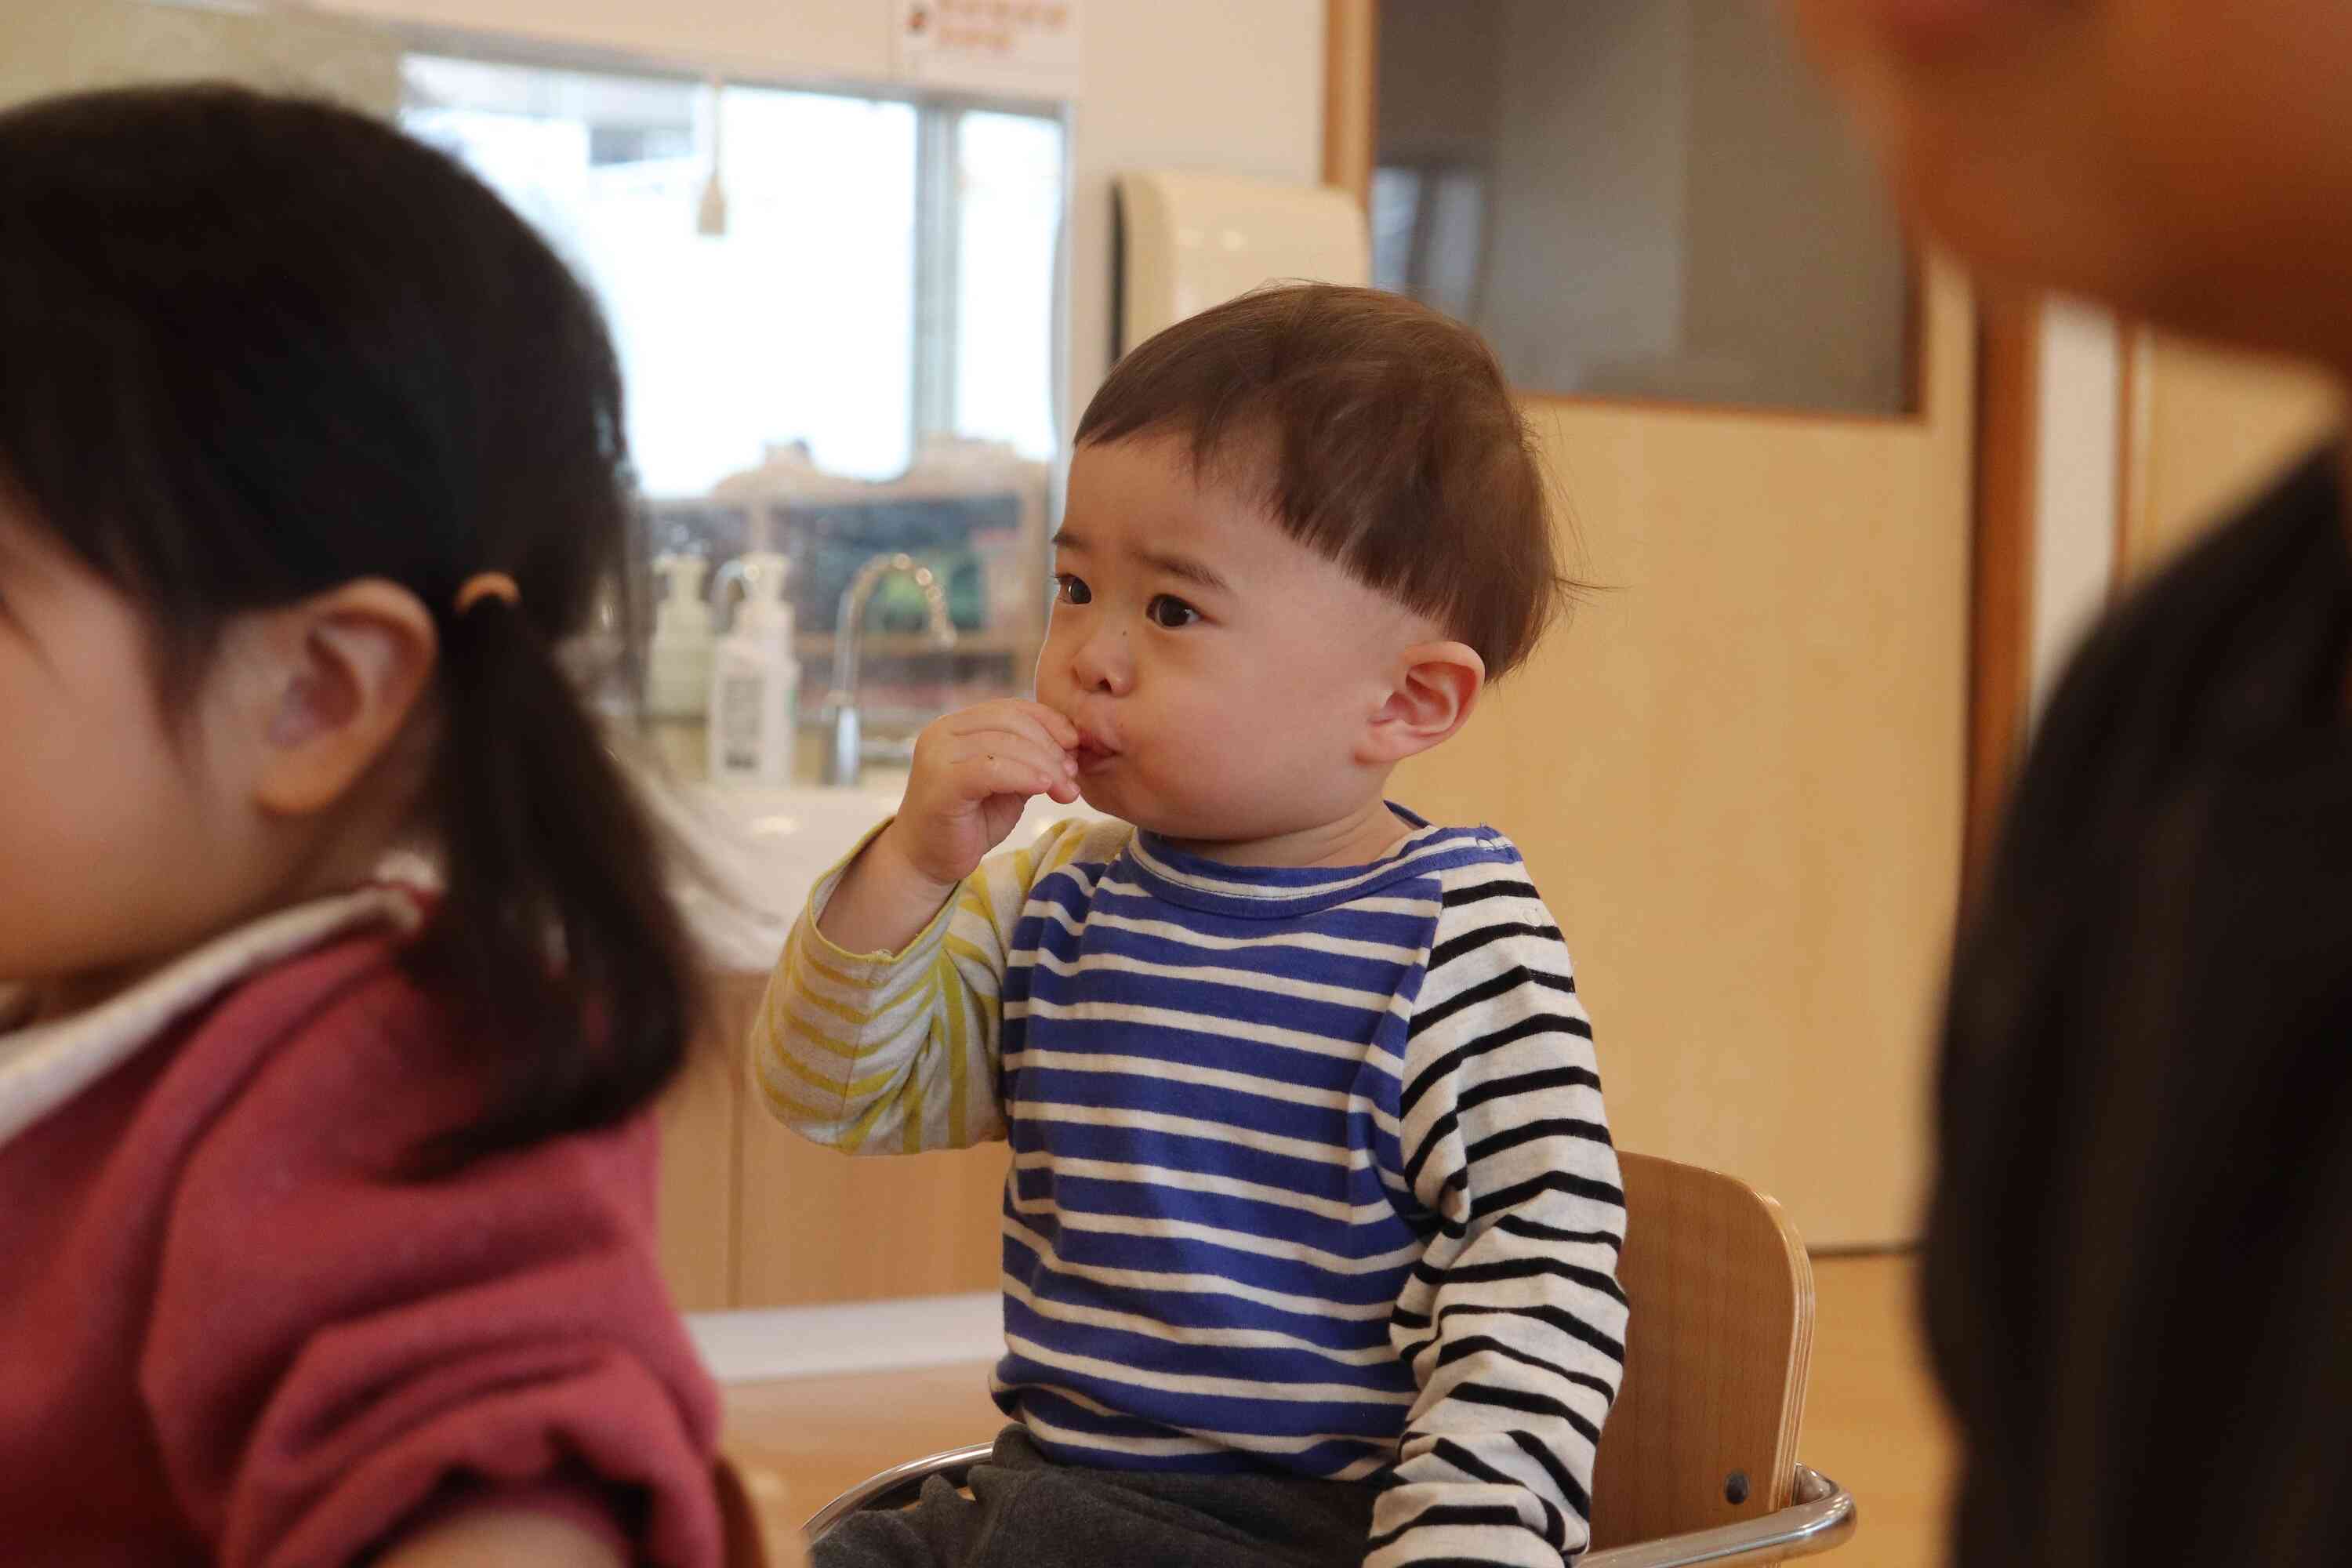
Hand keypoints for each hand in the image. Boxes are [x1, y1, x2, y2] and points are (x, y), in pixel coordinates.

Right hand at [880, 700, 1080, 891]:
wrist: (928, 860)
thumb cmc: (971, 821)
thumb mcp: (1008, 783)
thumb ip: (1031, 759)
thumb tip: (1075, 742)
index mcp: (958, 725)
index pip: (1011, 708)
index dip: (1049, 721)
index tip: (1076, 745)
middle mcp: (943, 732)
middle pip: (1010, 721)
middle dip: (1050, 747)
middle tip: (1072, 776)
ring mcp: (937, 754)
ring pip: (1004, 743)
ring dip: (1044, 765)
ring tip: (1065, 789)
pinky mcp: (941, 782)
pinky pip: (991, 769)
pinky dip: (1023, 775)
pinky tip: (1043, 787)